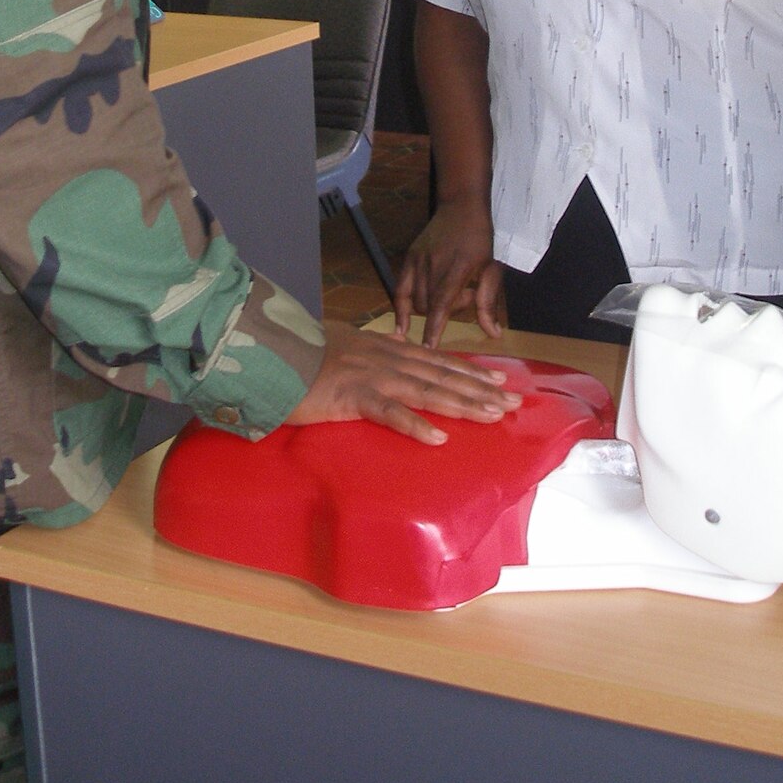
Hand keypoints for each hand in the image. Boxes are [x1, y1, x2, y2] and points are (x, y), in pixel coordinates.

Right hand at [285, 320, 521, 444]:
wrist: (270, 351)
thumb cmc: (302, 353)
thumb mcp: (343, 344)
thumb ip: (370, 352)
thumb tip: (391, 354)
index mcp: (384, 348)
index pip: (436, 360)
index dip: (469, 370)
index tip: (498, 379)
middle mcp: (386, 358)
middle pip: (441, 374)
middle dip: (479, 389)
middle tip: (512, 401)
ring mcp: (372, 376)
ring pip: (427, 390)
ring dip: (462, 403)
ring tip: (493, 416)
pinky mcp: (353, 396)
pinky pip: (389, 413)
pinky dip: (414, 424)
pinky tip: (438, 438)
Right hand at [393, 198, 502, 346]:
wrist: (461, 206)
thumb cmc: (482, 238)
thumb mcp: (492, 268)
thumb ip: (488, 303)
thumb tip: (493, 335)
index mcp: (457, 267)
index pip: (441, 304)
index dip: (434, 328)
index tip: (429, 349)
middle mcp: (434, 264)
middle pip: (430, 307)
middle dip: (445, 313)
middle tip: (464, 296)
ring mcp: (418, 260)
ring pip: (416, 301)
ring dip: (431, 308)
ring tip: (449, 292)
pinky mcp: (409, 257)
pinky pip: (399, 289)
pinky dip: (400, 308)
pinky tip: (401, 327)